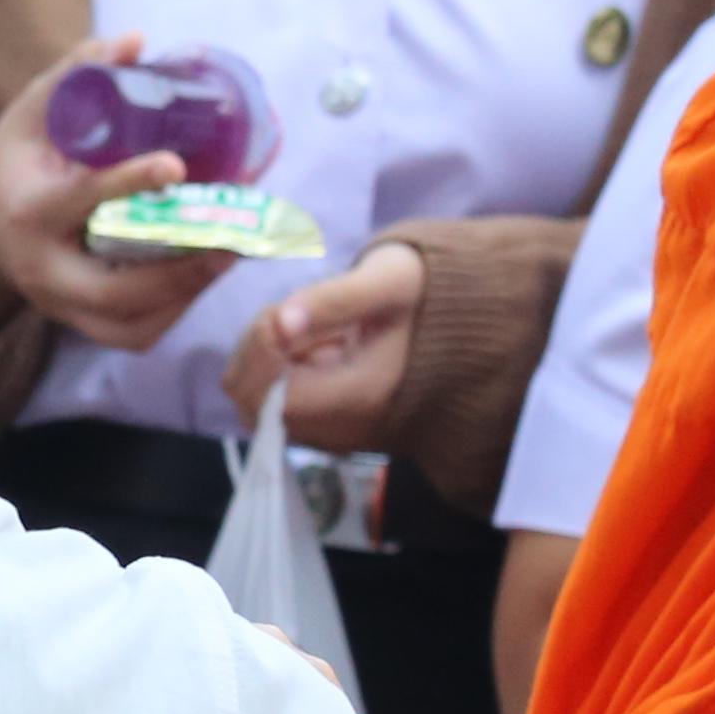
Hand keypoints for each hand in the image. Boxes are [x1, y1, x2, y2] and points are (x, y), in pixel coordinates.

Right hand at [0, 31, 234, 355]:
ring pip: (132, 323)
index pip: (79, 202)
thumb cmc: (13, 161)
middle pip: (115, 291)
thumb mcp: (31, 114)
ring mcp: (59, 307)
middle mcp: (41, 272)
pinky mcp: (78, 325)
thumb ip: (78, 75)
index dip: (128, 184)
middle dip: (182, 269)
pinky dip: (176, 308)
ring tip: (232, 250)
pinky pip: (135, 334)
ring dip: (188, 292)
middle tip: (233, 234)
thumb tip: (136, 42)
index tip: (177, 166)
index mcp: (26, 213)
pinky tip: (205, 273)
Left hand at [225, 240, 421, 448]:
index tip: (283, 312)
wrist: (461, 321)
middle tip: (289, 313)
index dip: (259, 354)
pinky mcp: (327, 425)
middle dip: (255, 353)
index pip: (270, 399)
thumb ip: (335, 300)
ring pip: (257, 403)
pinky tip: (308, 339)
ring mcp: (333, 432)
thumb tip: (282, 322)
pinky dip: (275, 367)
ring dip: (263, 358)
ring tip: (303, 321)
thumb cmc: (426, 293)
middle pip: (253, 405)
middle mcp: (343, 430)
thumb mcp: (388, 281)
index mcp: (359, 400)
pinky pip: (275, 403)